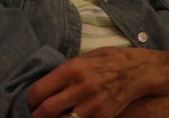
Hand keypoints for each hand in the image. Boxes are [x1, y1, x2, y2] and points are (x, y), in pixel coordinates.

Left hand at [28, 47, 168, 117]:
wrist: (138, 71)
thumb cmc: (109, 60)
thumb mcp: (85, 57)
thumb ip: (65, 71)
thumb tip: (45, 84)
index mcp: (72, 69)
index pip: (39, 91)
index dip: (30, 101)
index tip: (31, 103)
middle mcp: (80, 87)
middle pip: (46, 111)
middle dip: (36, 116)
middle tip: (36, 115)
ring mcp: (92, 105)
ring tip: (53, 117)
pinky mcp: (102, 117)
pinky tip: (71, 117)